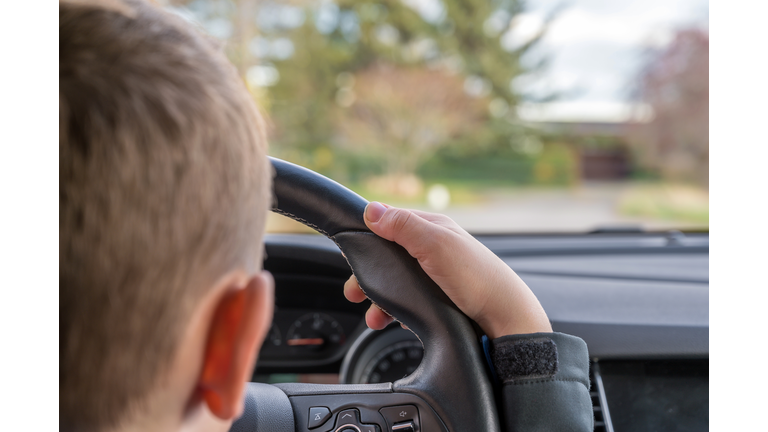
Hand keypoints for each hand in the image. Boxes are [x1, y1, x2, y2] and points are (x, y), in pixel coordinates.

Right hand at [343, 202, 551, 338]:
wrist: (505, 319)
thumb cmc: (475, 277)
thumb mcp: (435, 244)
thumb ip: (403, 226)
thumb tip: (371, 210)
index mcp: (432, 229)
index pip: (391, 223)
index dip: (368, 237)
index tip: (351, 254)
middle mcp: (433, 249)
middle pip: (389, 258)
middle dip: (369, 277)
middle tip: (354, 294)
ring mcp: (437, 275)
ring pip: (397, 283)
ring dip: (381, 300)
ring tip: (374, 319)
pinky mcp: (441, 298)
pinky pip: (410, 302)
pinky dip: (398, 313)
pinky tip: (396, 323)